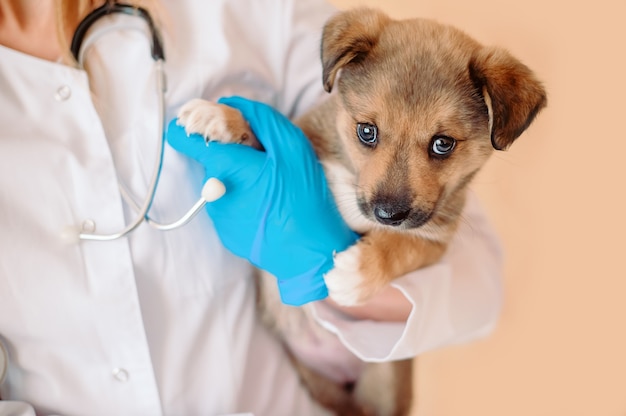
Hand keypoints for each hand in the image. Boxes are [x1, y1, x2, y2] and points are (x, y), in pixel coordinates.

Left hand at [166, 96, 358, 305]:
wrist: (311, 252)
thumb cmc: (303, 197)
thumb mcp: (292, 147)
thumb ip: (260, 119)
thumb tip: (228, 102)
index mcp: (226, 165)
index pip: (185, 140)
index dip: (187, 129)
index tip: (197, 126)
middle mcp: (214, 190)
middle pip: (212, 163)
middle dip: (232, 158)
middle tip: (265, 166)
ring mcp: (219, 216)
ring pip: (221, 186)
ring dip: (239, 183)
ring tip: (271, 191)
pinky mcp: (227, 235)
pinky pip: (230, 209)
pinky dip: (244, 205)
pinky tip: (268, 210)